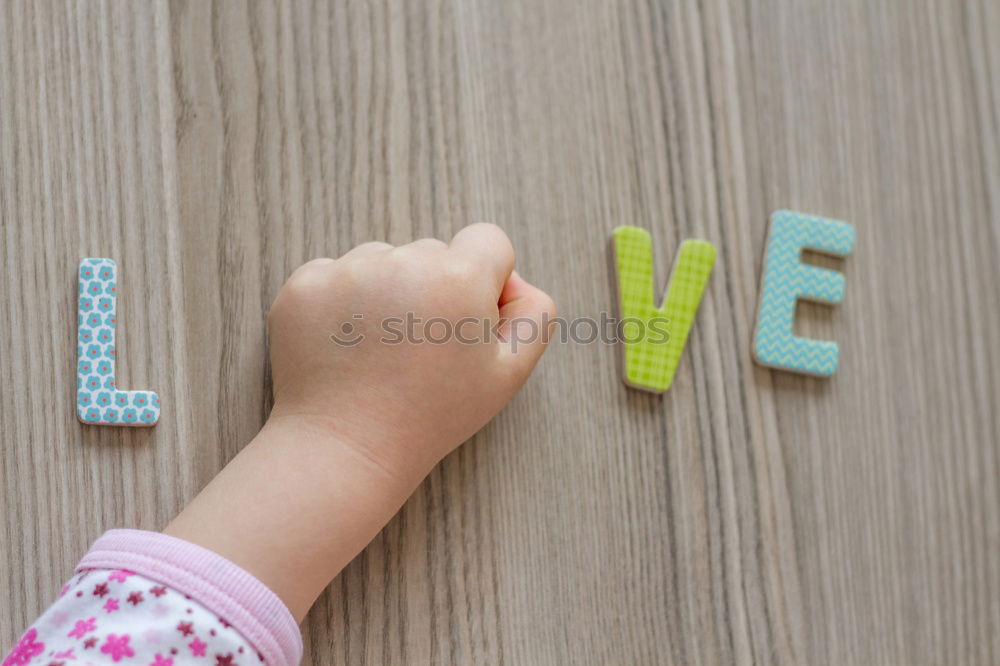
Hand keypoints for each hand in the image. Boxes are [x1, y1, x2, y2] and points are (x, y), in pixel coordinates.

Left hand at [165, 224, 554, 620]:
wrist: (347, 448)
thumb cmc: (433, 416)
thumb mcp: (508, 375)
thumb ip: (533, 315)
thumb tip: (513, 280)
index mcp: (460, 277)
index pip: (488, 240)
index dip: (486, 280)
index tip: (467, 320)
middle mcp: (404, 261)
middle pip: (433, 252)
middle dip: (434, 288)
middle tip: (421, 352)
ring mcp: (348, 270)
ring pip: (383, 262)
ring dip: (387, 293)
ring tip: (381, 353)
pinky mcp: (306, 283)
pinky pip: (337, 275)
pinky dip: (342, 304)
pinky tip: (347, 349)